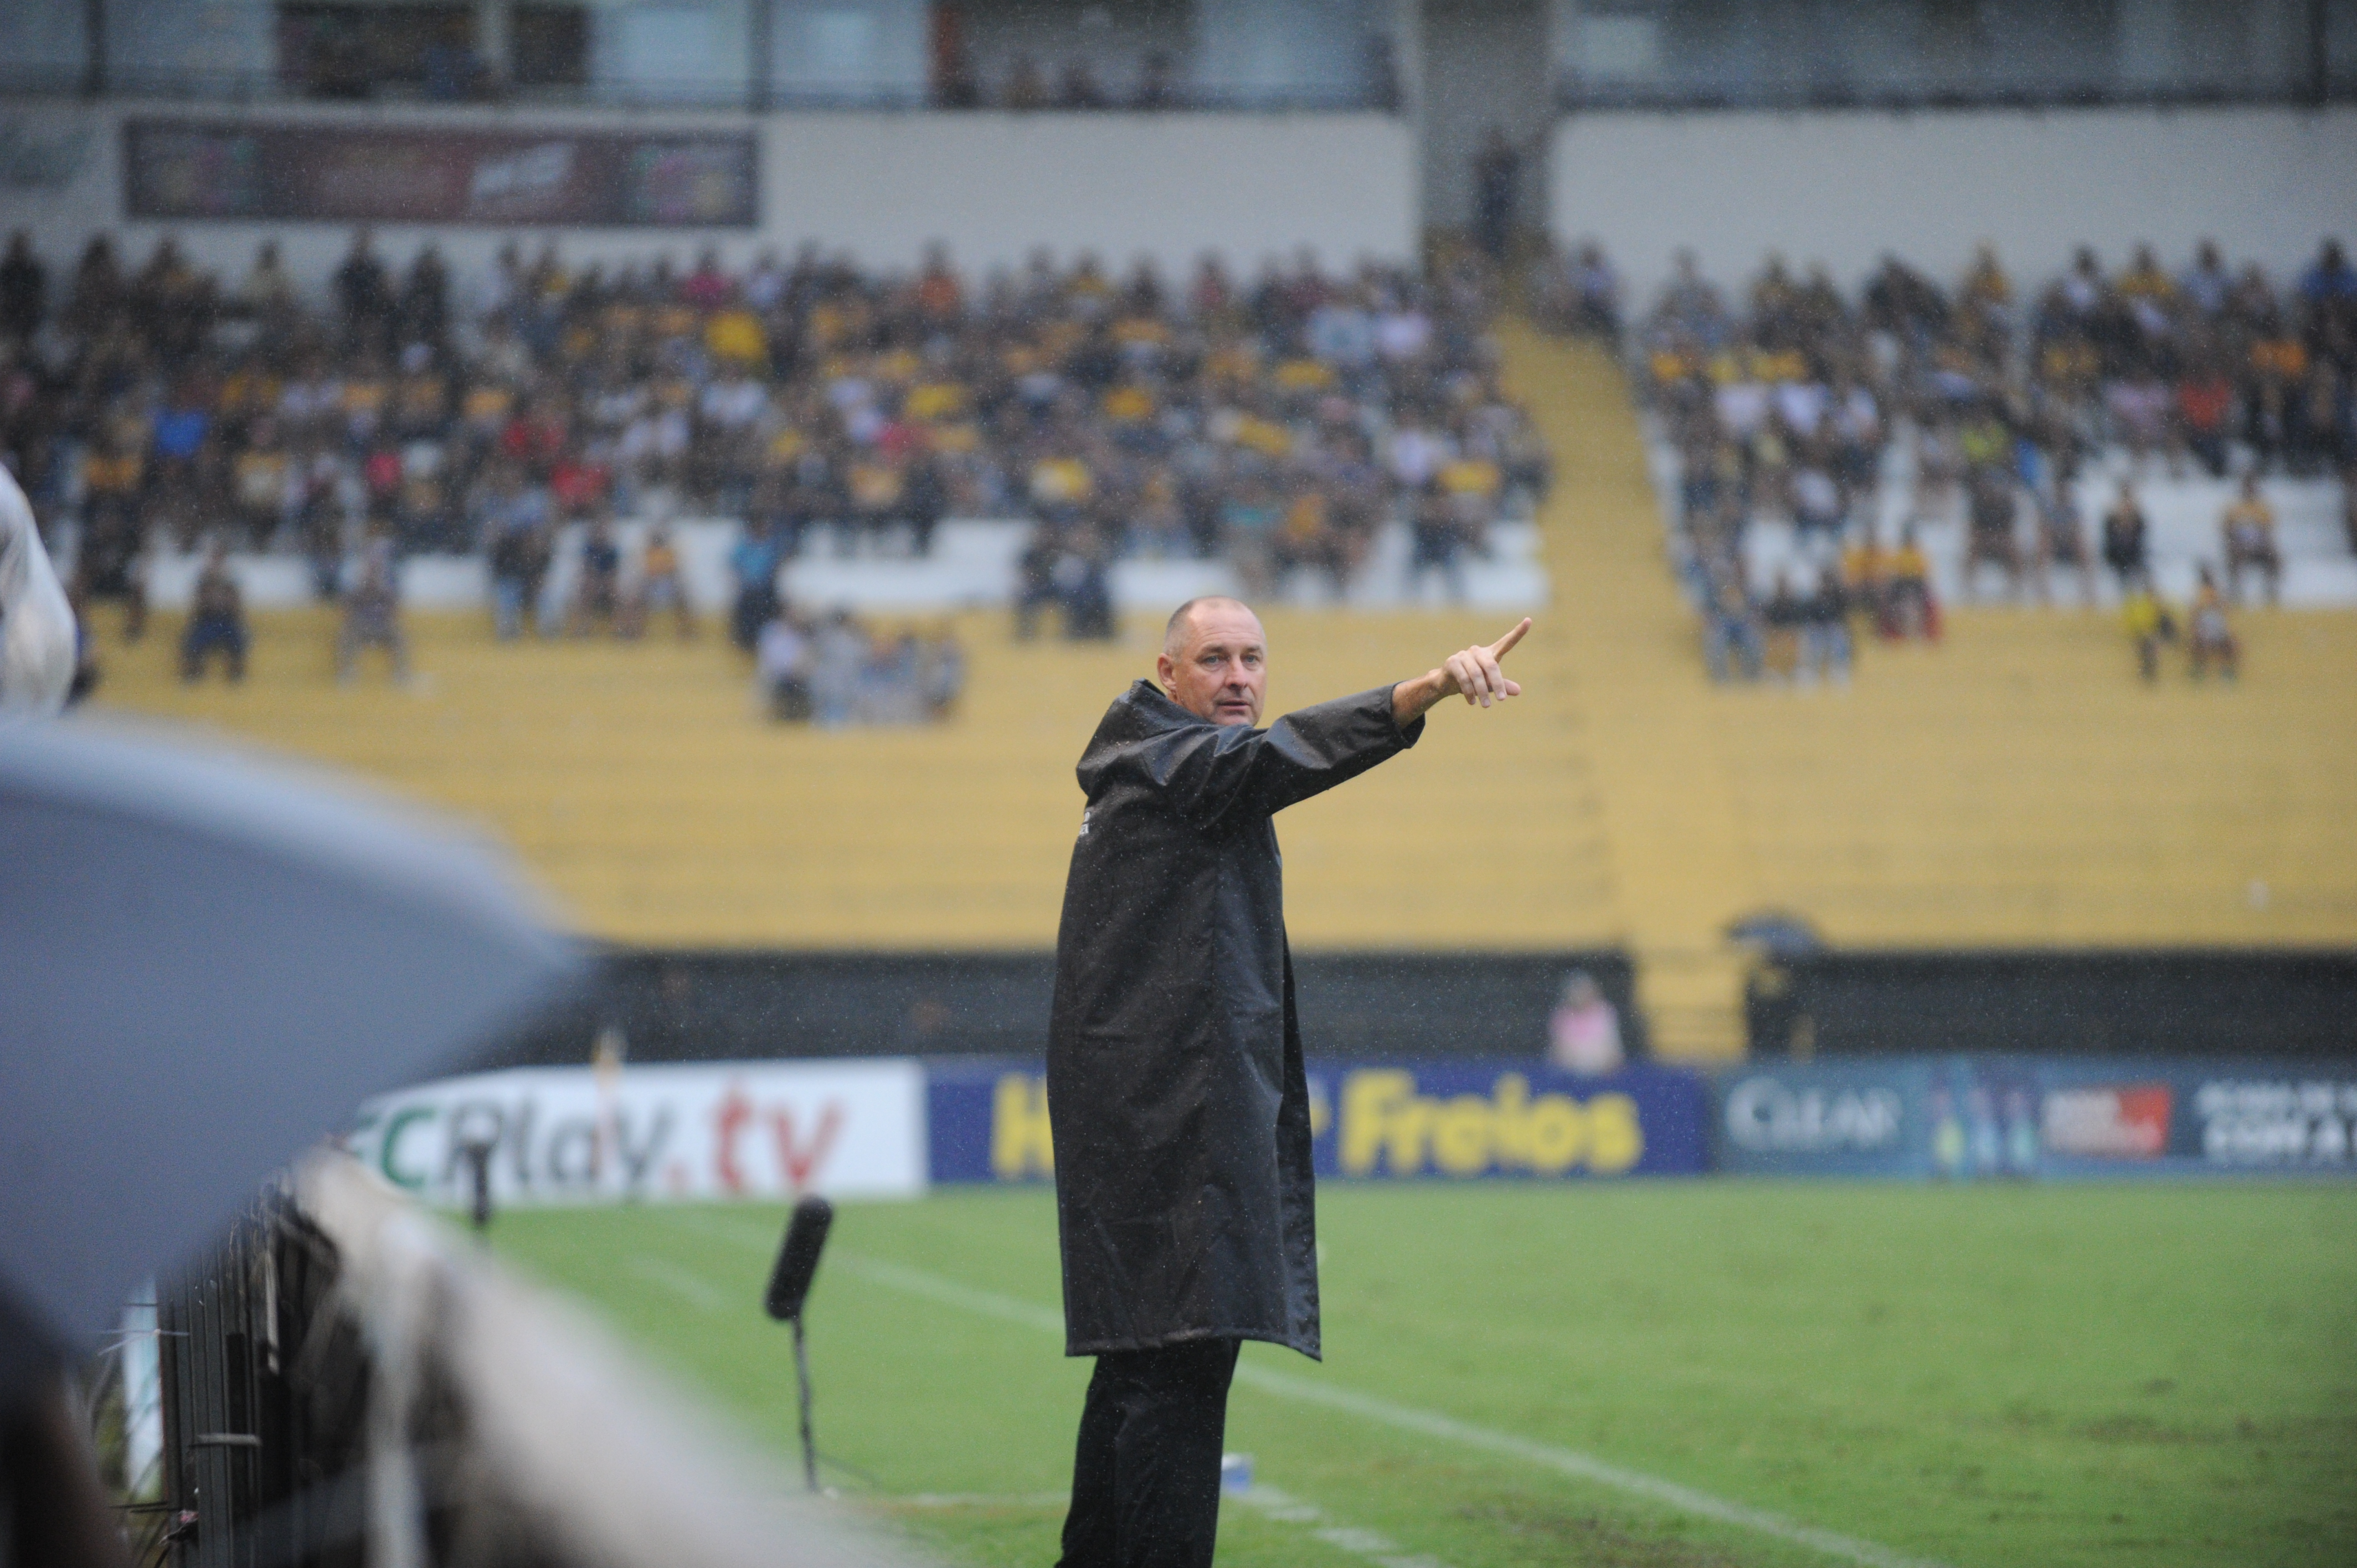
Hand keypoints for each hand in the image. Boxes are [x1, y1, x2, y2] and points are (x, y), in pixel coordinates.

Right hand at [1393, 617, 1529, 726]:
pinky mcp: (1452, 662)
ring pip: (1477, 675)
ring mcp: (1464, 655)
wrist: (1446, 683)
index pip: (1506, 642)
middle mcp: (1478, 651)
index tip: (1529, 620)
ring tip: (1486, 705)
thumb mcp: (1489, 684)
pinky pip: (1463, 679)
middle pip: (1491, 665)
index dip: (1518, 632)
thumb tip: (1518, 691)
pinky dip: (1469, 692)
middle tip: (1501, 700)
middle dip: (1497, 683)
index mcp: (1490, 654)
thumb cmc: (1472, 681)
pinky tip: (1472, 702)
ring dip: (1482, 692)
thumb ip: (1503, 685)